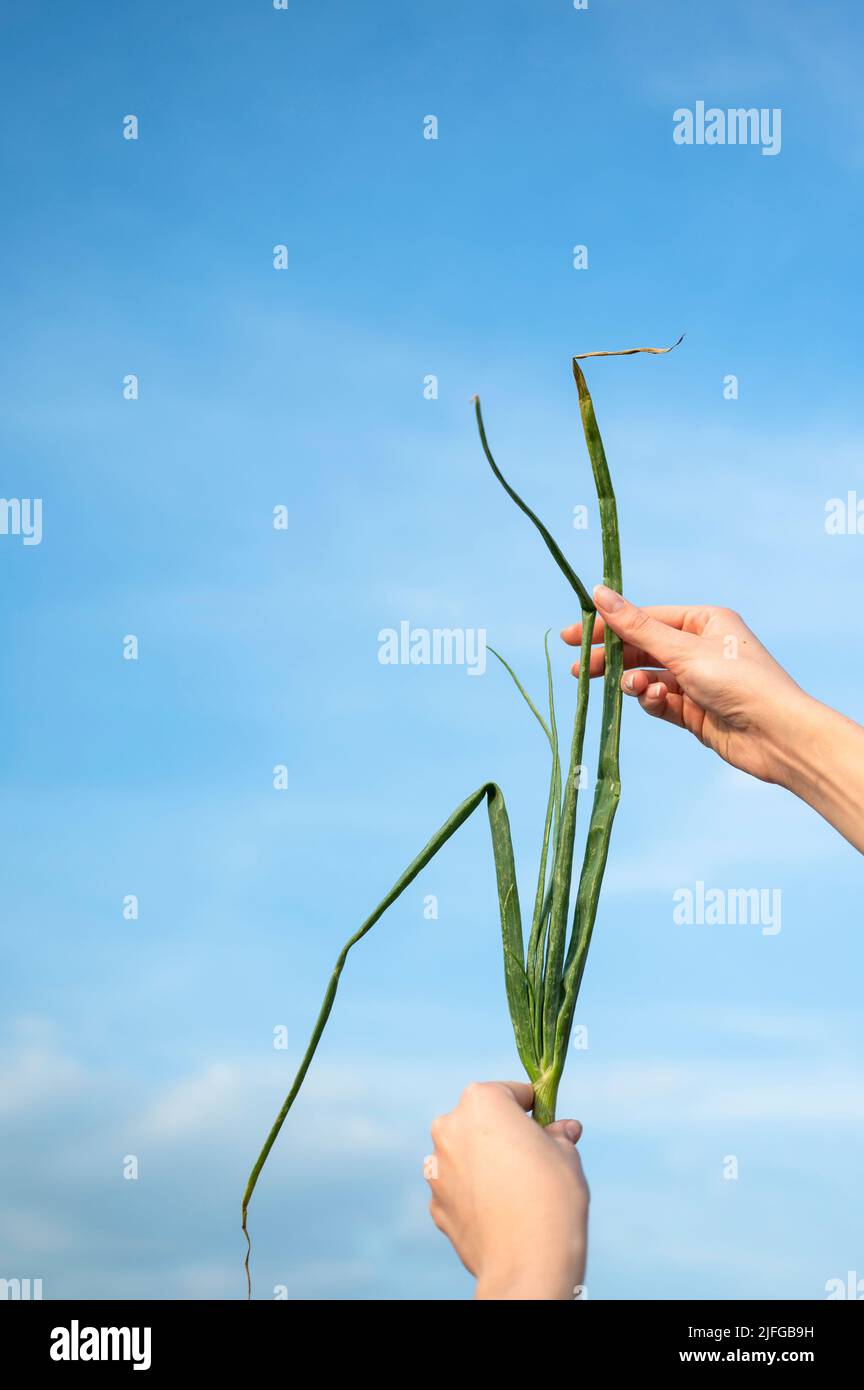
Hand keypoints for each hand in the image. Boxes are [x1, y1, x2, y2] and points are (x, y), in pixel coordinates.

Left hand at [425, 1080, 587, 1299]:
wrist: (528, 1262)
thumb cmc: (551, 1196)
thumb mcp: (566, 1154)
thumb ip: (558, 1134)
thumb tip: (564, 1129)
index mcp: (481, 1101)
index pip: (512, 1093)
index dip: (533, 1109)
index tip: (548, 1126)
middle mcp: (450, 1126)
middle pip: (481, 1121)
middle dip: (503, 1134)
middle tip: (533, 1158)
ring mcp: (437, 1166)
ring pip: (466, 1154)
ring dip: (484, 1162)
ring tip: (516, 1189)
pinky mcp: (435, 1202)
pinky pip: (458, 1187)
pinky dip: (475, 1194)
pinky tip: (499, 1212)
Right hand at [562, 585, 863, 852]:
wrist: (776, 735)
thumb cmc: (738, 681)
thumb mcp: (682, 649)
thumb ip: (636, 626)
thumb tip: (599, 592)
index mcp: (704, 622)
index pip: (645, 618)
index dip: (608, 626)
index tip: (572, 636)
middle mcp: (701, 648)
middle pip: (642, 649)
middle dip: (613, 660)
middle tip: (577, 670)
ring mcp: (698, 682)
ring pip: (649, 678)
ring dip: (636, 683)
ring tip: (631, 688)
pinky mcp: (695, 712)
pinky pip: (661, 702)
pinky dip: (653, 702)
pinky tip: (656, 702)